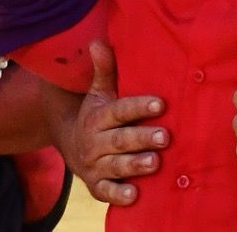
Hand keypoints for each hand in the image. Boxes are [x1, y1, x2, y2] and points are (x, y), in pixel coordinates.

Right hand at [63, 41, 167, 207]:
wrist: (71, 146)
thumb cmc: (96, 115)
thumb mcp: (98, 93)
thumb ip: (104, 70)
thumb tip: (97, 41)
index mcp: (97, 116)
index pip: (119, 110)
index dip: (139, 107)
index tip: (160, 104)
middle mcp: (95, 141)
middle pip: (120, 139)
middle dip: (142, 138)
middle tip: (165, 137)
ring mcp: (95, 165)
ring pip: (116, 165)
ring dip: (135, 165)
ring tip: (155, 162)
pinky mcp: (96, 186)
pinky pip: (106, 192)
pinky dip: (119, 194)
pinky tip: (134, 195)